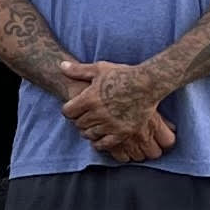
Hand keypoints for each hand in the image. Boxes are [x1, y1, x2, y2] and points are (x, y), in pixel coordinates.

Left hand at [57, 61, 176, 162]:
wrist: (148, 84)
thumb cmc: (123, 74)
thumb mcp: (99, 69)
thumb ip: (79, 70)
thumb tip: (61, 65)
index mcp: (89, 98)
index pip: (67, 112)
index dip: (69, 110)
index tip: (74, 109)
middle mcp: (98, 113)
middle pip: (78, 124)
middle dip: (79, 120)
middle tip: (84, 117)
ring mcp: (110, 124)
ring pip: (89, 134)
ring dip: (88, 131)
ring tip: (93, 126)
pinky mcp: (123, 132)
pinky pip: (104, 144)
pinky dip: (99, 142)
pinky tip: (100, 138)